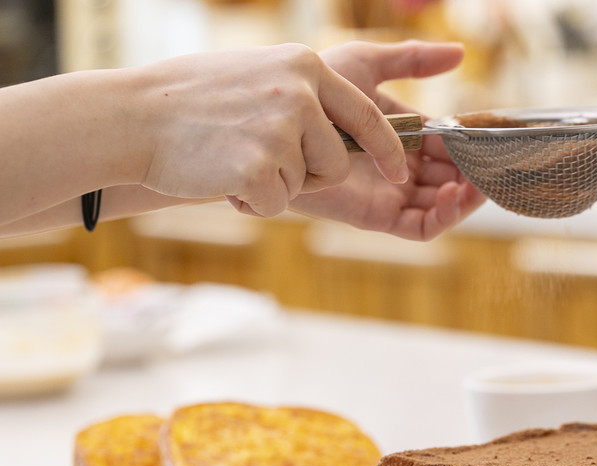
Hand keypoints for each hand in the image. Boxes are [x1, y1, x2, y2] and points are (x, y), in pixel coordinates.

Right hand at [138, 44, 408, 217]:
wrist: (132, 117)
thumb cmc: (192, 102)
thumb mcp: (259, 74)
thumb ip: (304, 92)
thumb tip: (347, 126)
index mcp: (304, 66)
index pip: (367, 115)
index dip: (387, 149)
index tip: (400, 171)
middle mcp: (300, 92)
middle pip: (337, 162)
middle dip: (308, 174)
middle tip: (257, 156)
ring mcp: (280, 129)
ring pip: (306, 184)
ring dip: (275, 185)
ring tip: (232, 158)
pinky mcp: (259, 166)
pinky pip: (277, 204)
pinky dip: (251, 203)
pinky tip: (220, 177)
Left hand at [289, 41, 485, 239]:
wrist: (282, 123)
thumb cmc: (314, 90)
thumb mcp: (369, 65)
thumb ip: (413, 60)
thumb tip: (460, 52)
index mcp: (403, 137)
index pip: (449, 147)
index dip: (471, 145)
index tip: (490, 137)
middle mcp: (400, 168)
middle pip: (451, 179)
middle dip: (475, 174)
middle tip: (492, 164)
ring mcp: (391, 194)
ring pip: (443, 206)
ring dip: (467, 197)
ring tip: (478, 181)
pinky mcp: (378, 217)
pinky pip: (421, 228)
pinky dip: (444, 217)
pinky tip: (453, 193)